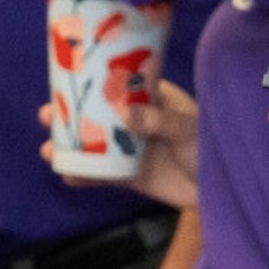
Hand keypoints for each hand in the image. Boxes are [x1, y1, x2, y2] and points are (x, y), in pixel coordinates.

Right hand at [41, 79, 199, 208]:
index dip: (90, 80)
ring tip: (48, 150)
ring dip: (69, 146)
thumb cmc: (211, 146)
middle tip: (46, 116)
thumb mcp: (188, 128)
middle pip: (96, 114)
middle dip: (69, 114)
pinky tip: (67, 176)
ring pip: (93, 145)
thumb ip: (161, 120)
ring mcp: (130, 149)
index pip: (115, 83)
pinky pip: (102, 175)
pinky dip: (84, 176)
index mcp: (150, 98)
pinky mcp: (129, 176)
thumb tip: (129, 114)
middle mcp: (135, 120)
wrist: (222, 189)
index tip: (64, 78)